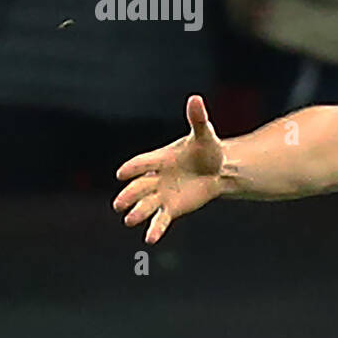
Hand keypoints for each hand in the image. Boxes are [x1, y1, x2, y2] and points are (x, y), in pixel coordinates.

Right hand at [113, 96, 224, 243]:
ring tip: (129, 220)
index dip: (133, 168)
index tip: (121, 174)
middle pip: (139, 186)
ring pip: (146, 204)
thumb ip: (198, 119)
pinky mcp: (172, 208)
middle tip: (118, 203)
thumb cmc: (208, 150)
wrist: (219, 170)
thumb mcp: (205, 135)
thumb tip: (196, 98)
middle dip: (129, 195)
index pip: (143, 162)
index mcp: (160, 158)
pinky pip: (161, 219)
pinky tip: (150, 239)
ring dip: (138, 212)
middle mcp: (157, 177)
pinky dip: (155, 229)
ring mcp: (163, 194)